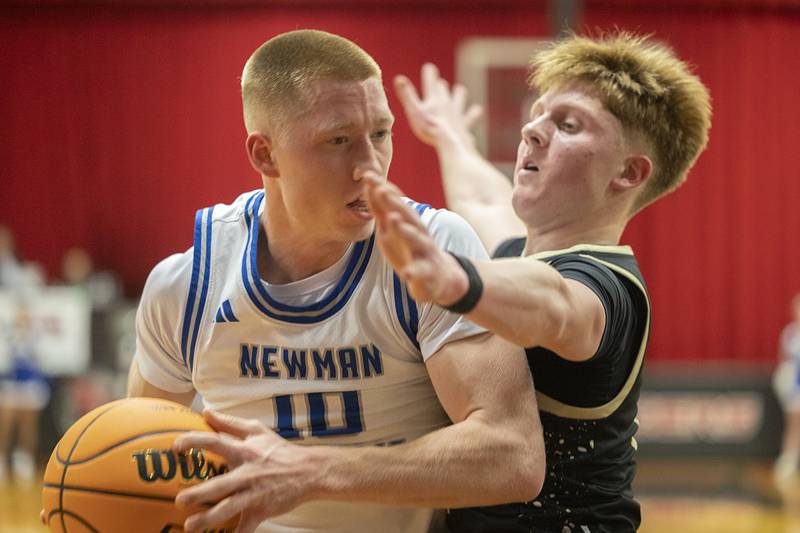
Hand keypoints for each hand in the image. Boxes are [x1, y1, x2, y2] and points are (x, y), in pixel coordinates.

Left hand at [173, 409, 316, 532]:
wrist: (309, 471)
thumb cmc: (280, 450)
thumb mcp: (258, 430)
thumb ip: (230, 422)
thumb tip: (206, 412)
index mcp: (244, 452)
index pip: (215, 442)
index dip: (195, 442)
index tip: (176, 446)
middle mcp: (247, 473)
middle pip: (220, 484)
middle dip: (199, 493)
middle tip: (180, 500)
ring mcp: (255, 493)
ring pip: (230, 508)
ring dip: (209, 519)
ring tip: (190, 526)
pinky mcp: (262, 510)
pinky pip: (247, 526)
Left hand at [364, 174, 467, 305]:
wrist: (438, 275)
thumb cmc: (410, 249)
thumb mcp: (392, 228)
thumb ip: (382, 210)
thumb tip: (368, 186)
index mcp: (406, 222)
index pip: (392, 203)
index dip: (380, 189)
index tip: (368, 175)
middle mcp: (416, 231)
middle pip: (405, 214)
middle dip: (392, 202)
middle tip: (379, 189)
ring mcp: (423, 250)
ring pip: (414, 238)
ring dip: (404, 229)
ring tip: (393, 219)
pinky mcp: (426, 270)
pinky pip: (420, 271)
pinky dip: (414, 272)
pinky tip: (407, 274)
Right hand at [394, 63, 481, 149]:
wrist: (450, 143)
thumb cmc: (429, 129)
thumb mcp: (414, 112)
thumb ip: (407, 95)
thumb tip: (398, 78)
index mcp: (433, 99)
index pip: (430, 81)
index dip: (429, 73)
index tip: (429, 67)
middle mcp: (446, 103)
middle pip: (444, 90)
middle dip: (440, 86)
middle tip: (440, 83)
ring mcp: (456, 113)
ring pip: (459, 99)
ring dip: (459, 94)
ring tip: (460, 90)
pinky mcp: (464, 124)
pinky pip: (470, 117)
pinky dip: (473, 113)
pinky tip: (477, 110)